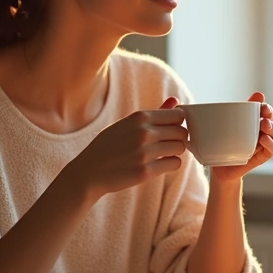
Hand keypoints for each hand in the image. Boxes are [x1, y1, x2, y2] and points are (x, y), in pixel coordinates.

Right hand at [69, 98, 187, 198]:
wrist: (90, 171)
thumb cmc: (110, 145)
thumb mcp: (128, 124)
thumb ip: (154, 113)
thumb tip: (175, 101)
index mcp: (140, 117)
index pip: (178, 115)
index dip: (179, 123)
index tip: (173, 129)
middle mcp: (144, 133)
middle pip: (182, 132)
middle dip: (178, 138)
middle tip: (168, 144)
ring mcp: (145, 153)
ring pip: (181, 148)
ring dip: (175, 152)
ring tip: (163, 154)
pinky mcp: (145, 171)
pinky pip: (174, 164)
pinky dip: (171, 164)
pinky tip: (160, 164)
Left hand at [210, 92, 272, 183]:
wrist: (218, 168)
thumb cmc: (217, 145)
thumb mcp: (214, 130)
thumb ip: (209, 121)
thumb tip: (188, 107)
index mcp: (251, 120)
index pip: (262, 108)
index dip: (263, 103)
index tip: (259, 99)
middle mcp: (260, 130)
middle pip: (271, 118)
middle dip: (269, 113)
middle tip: (263, 112)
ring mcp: (262, 143)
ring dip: (272, 128)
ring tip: (263, 125)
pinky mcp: (261, 156)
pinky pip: (272, 150)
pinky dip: (270, 144)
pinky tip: (263, 140)